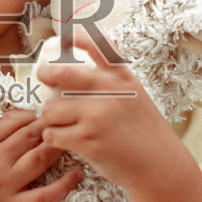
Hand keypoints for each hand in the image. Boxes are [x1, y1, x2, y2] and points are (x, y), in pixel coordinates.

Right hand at [0, 109, 81, 201]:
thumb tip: (10, 124)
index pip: (12, 120)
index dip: (31, 115)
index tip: (39, 116)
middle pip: (30, 135)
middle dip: (49, 126)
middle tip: (61, 123)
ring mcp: (4, 187)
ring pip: (40, 158)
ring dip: (58, 146)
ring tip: (71, 140)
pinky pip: (45, 196)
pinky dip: (65, 184)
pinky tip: (77, 174)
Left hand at [35, 28, 180, 188]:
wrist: (159, 165)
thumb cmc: (143, 132)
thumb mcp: (135, 97)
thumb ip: (111, 84)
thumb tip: (74, 73)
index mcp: (122, 79)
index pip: (99, 46)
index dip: (77, 37)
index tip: (64, 36)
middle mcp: (109, 92)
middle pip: (63, 72)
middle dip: (45, 73)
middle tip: (43, 76)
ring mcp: (97, 116)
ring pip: (51, 109)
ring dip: (50, 118)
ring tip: (60, 124)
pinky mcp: (87, 140)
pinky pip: (52, 134)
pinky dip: (53, 138)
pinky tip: (63, 140)